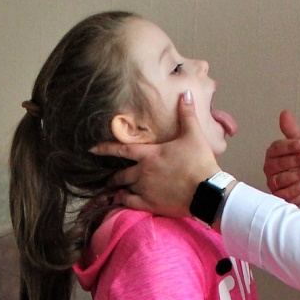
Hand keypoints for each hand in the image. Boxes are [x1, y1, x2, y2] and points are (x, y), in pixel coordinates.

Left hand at [92, 91, 219, 216]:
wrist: (207, 191)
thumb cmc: (200, 162)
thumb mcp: (194, 135)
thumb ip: (187, 115)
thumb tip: (185, 94)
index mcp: (150, 154)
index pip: (122, 149)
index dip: (105, 149)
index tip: (92, 149)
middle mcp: (143, 172)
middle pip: (121, 174)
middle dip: (113, 175)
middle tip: (109, 178)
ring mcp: (145, 189)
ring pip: (124, 189)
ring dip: (120, 189)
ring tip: (115, 191)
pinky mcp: (151, 204)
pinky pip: (130, 203)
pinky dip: (124, 202)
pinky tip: (122, 202)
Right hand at [263, 110, 299, 219]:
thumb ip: (292, 130)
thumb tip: (284, 113)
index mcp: (273, 152)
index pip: (277, 148)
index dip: (289, 147)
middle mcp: (270, 167)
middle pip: (278, 164)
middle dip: (295, 161)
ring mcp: (274, 182)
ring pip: (281, 179)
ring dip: (298, 174)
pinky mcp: (280, 196)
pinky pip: (283, 194)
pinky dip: (294, 190)